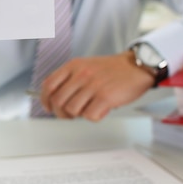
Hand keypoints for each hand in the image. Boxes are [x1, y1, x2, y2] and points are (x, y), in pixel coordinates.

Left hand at [38, 51, 153, 120]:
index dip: (45, 100)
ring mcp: (93, 86)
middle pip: (58, 101)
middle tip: (71, 114)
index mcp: (73, 66)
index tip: (48, 107)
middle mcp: (81, 75)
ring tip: (89, 109)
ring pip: (72, 110)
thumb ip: (71, 79)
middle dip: (61, 113)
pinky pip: (90, 116)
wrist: (137, 66)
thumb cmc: (112, 69)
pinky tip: (101, 109)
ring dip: (79, 114)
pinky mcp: (105, 97)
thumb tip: (56, 99)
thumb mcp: (86, 66)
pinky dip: (94, 117)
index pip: (48, 85)